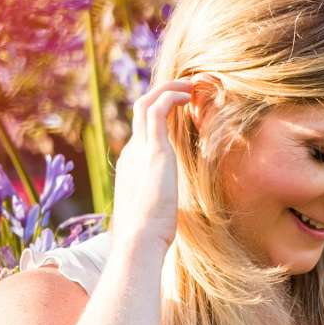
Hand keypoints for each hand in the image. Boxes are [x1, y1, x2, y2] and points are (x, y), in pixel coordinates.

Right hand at [110, 78, 198, 250]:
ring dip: (169, 88)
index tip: (182, 110)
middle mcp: (132, 152)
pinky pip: (157, 109)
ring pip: (146, 102)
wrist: (139, 240)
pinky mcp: (152, 149)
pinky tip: (188, 96)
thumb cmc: (150, 235)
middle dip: (163, 93)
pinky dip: (171, 96)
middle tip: (187, 88)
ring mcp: (139, 149)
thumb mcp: (156, 212)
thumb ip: (163, 203)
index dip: (162, 115)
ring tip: (191, 85)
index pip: (143, 130)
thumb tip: (173, 211)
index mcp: (132, 166)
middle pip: (141, 109)